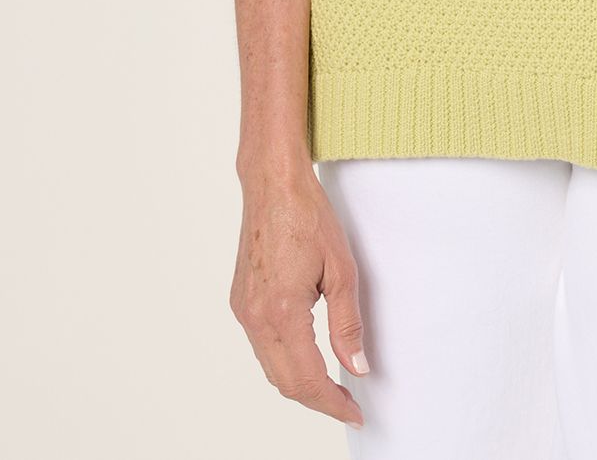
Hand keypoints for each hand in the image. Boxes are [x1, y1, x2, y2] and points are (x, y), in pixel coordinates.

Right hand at [230, 164, 369, 425]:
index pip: (307, 378)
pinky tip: (307, 357)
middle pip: (285, 383)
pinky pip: (261, 347)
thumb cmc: (308, 216)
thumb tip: (356, 366)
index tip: (355, 411)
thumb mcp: (342, 270)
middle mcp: (255, 318)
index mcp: (281, 312)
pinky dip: (284, 362)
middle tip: (348, 404)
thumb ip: (347, 324)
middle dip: (317, 401)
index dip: (332, 402)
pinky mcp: (240, 301)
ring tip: (333, 386)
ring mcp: (243, 311)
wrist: (272, 184)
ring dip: (300, 384)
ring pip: (270, 368)